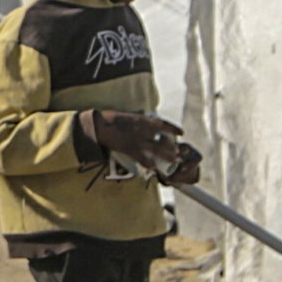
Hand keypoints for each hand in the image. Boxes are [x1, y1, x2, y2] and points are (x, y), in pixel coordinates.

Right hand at [85, 112, 201, 183]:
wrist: (100, 125)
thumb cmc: (112, 118)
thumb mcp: (128, 114)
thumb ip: (137, 117)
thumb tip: (142, 114)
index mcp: (144, 120)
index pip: (163, 124)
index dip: (174, 129)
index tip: (181, 133)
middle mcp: (144, 131)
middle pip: (163, 140)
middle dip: (173, 147)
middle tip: (180, 152)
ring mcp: (138, 141)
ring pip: (157, 150)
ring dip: (167, 156)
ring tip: (175, 161)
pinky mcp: (130, 149)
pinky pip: (143, 158)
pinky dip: (149, 163)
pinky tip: (154, 167)